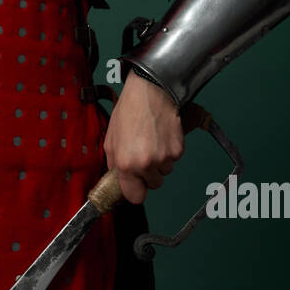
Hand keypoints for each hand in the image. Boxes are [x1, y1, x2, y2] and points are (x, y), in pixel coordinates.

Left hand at [103, 70, 184, 204]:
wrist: (151, 93)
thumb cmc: (129, 112)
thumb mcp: (111, 140)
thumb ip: (114, 164)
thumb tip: (120, 179)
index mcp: (125, 164)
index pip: (135, 197)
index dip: (136, 191)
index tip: (136, 184)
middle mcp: (145, 164)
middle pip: (153, 185)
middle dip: (149, 174)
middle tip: (144, 154)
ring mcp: (164, 158)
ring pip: (165, 172)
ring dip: (160, 162)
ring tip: (152, 140)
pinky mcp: (178, 150)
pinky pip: (174, 159)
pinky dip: (169, 151)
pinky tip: (162, 136)